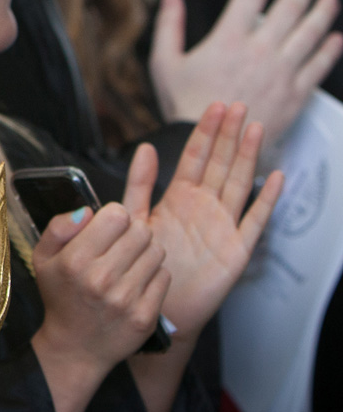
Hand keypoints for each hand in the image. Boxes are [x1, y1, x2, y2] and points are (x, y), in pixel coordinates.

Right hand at [30, 201, 168, 411]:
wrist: (75, 348)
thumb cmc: (60, 297)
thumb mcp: (42, 258)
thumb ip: (59, 227)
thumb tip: (88, 211)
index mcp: (75, 260)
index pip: (117, 215)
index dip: (113, 216)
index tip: (107, 229)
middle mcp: (101, 278)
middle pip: (141, 230)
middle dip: (132, 232)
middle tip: (121, 245)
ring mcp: (126, 299)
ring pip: (156, 251)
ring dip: (145, 252)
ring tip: (130, 263)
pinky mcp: (146, 316)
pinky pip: (164, 276)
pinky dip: (154, 275)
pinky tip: (137, 282)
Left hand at [123, 102, 282, 340]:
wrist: (157, 307)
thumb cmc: (143, 264)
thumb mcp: (135, 217)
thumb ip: (139, 183)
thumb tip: (146, 148)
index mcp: (179, 197)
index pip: (196, 157)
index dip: (206, 132)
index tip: (214, 107)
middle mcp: (204, 207)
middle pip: (220, 163)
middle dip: (228, 134)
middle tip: (238, 105)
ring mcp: (222, 226)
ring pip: (239, 183)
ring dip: (247, 157)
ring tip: (255, 128)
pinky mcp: (236, 250)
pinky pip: (254, 221)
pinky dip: (266, 200)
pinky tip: (276, 178)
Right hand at [150, 0, 342, 141]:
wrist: (211, 143)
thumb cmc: (184, 104)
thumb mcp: (164, 63)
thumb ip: (169, 25)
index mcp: (227, 38)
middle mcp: (259, 50)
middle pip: (288, 10)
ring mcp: (281, 72)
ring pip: (309, 34)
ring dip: (321, 14)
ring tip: (328, 2)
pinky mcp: (294, 94)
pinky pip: (319, 66)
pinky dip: (329, 50)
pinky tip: (335, 39)